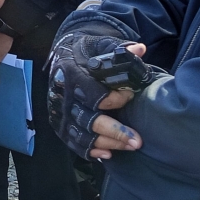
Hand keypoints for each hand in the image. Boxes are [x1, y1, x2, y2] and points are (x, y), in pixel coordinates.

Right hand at [48, 36, 145, 159]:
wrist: (63, 54)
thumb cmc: (86, 52)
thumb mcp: (101, 45)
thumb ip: (120, 50)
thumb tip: (140, 49)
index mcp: (73, 75)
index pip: (94, 94)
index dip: (116, 98)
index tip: (131, 95)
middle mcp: (64, 97)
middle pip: (90, 120)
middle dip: (115, 132)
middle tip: (137, 141)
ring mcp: (61, 113)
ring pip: (84, 135)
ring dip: (108, 143)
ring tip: (130, 147)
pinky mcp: (60, 124)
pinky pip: (74, 143)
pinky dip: (90, 150)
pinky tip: (108, 154)